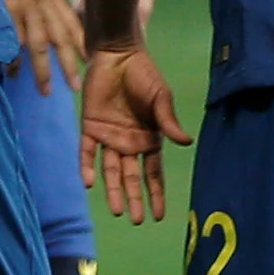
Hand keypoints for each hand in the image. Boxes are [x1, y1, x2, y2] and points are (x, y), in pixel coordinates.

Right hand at [3, 0, 81, 94]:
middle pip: (59, 37)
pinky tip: (13, 71)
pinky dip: (13, 58)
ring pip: (37, 44)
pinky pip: (12, 40)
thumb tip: (54, 30)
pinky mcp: (4, 9)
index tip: (90, 62)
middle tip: (75, 87)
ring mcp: (23, 5)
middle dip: (68, 64)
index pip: (72, 21)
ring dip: (42, 69)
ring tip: (45, 90)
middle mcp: (41, 1)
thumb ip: (46, 2)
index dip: (82, 43)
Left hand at [81, 44, 185, 222]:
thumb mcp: (161, 98)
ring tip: (117, 211)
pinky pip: (86, 152)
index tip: (158, 215)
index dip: (156, 193)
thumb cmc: (143, 75)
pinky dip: (86, 166)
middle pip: (131, 177)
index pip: (152, 173)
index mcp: (149, 139)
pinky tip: (89, 183)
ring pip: (110, 170)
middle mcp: (128, 143)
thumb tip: (187, 143)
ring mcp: (108, 137)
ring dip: (112, 190)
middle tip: (137, 220)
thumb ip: (169, 121)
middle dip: (135, 198)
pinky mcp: (90, 127)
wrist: (118, 54)